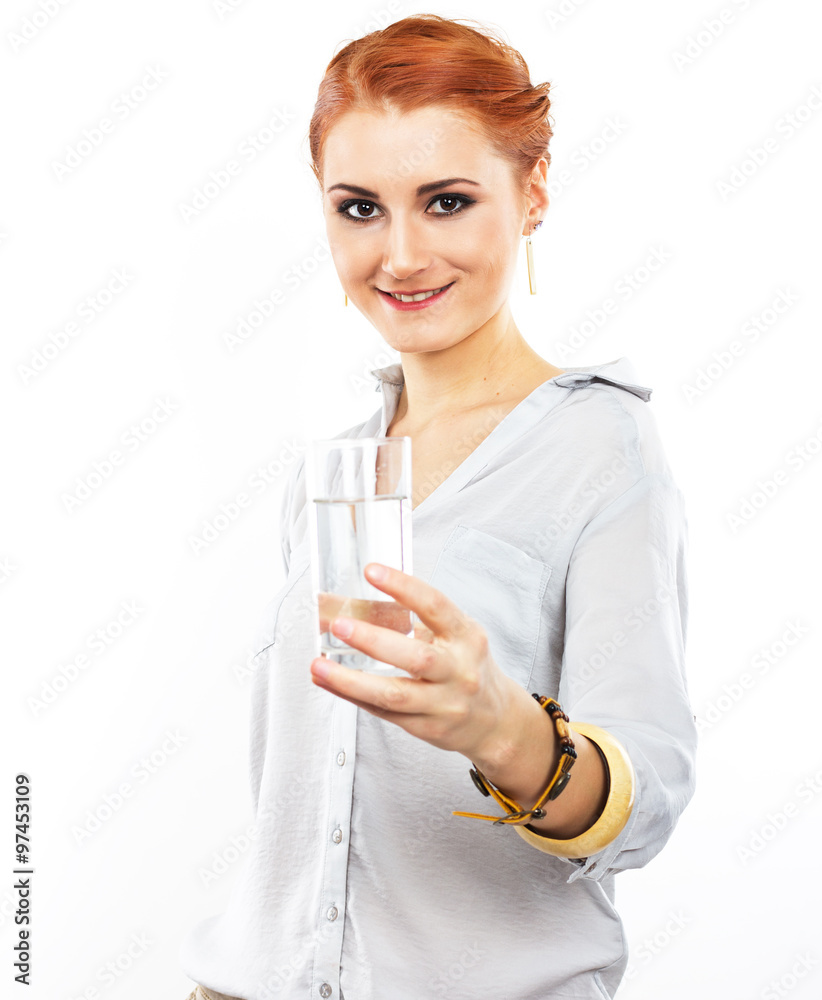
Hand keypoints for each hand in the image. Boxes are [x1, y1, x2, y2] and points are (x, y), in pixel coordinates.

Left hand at [309, 562, 520, 765]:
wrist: (495, 721)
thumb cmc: (467, 667)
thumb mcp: (458, 635)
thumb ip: (421, 618)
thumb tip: (363, 599)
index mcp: (466, 637)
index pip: (435, 606)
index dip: (404, 586)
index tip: (372, 571)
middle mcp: (459, 670)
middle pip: (416, 657)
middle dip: (373, 640)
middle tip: (340, 625)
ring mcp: (444, 703)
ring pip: (393, 694)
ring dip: (350, 680)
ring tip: (318, 666)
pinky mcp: (427, 728)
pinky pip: (384, 713)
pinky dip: (353, 696)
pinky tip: (329, 682)